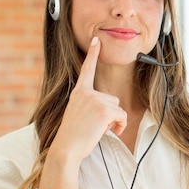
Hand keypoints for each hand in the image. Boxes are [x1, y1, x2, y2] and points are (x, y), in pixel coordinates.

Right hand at [51, 36, 127, 160]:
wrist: (66, 148)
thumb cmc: (72, 137)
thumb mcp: (78, 114)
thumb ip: (91, 106)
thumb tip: (112, 111)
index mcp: (79, 92)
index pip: (87, 70)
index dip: (92, 54)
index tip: (96, 40)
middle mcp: (86, 92)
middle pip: (112, 99)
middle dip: (110, 115)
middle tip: (94, 126)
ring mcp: (95, 99)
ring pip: (118, 108)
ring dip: (114, 121)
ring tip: (98, 130)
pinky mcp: (104, 109)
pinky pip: (122, 116)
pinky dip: (120, 126)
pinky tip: (108, 132)